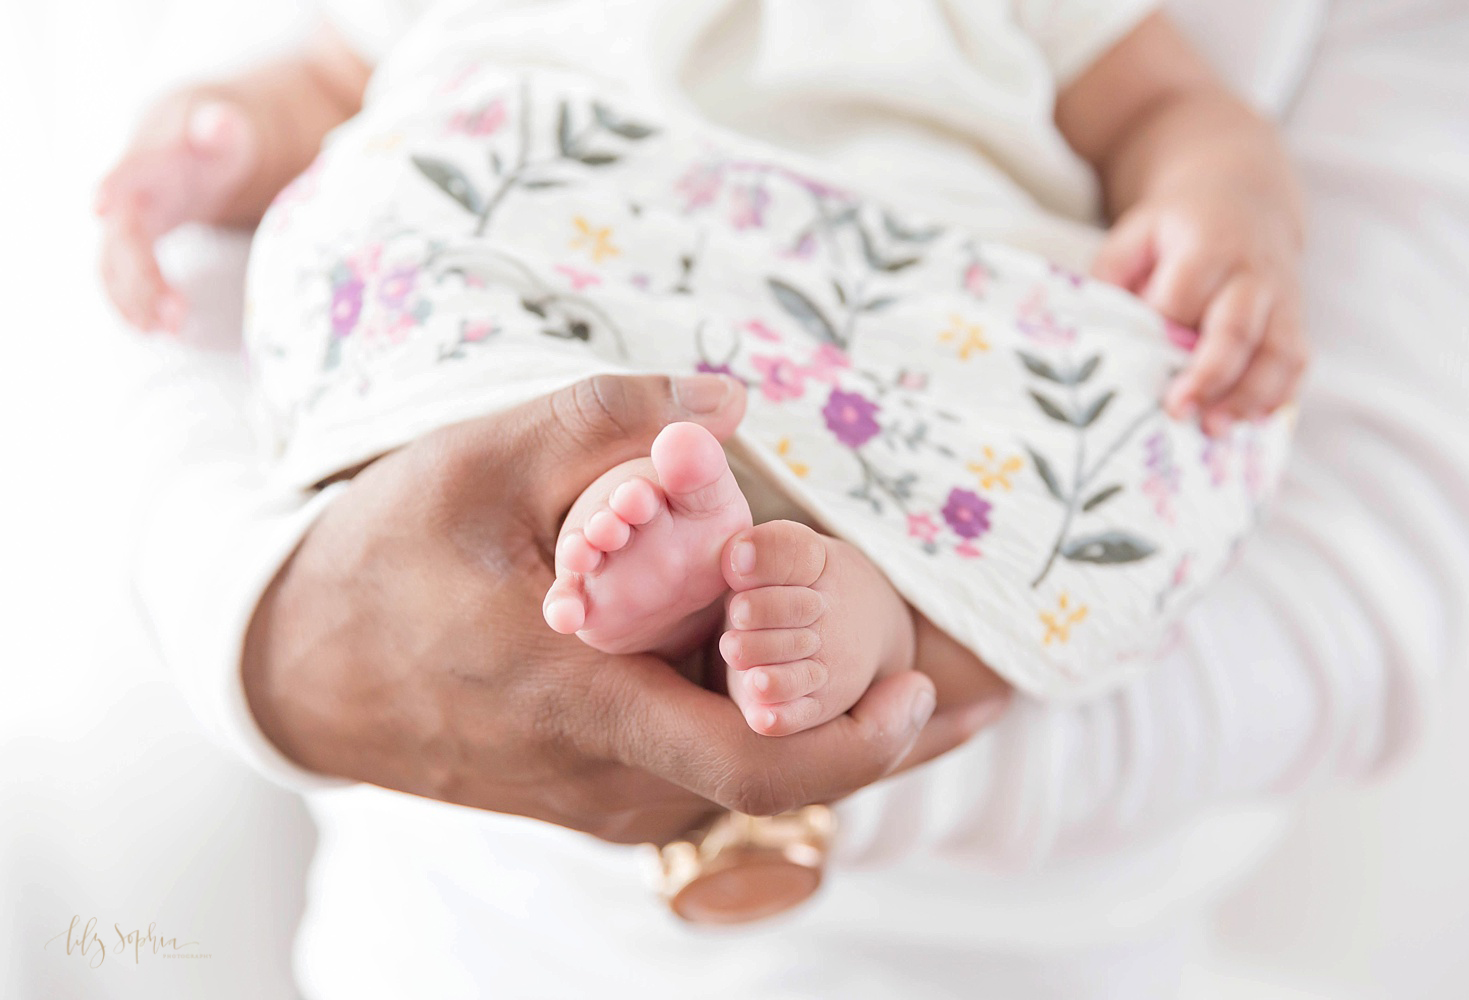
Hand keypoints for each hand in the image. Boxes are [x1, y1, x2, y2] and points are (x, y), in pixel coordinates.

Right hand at [96, 91, 260, 332]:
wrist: (190, 141)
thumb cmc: (214, 139)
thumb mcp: (227, 132)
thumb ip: (222, 129)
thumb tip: (219, 121)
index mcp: (153, 160)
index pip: (129, 170)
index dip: (114, 184)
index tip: (99, 205)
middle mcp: (131, 192)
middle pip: (123, 236)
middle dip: (141, 275)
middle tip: (172, 315)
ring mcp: (128, 220)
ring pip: (116, 263)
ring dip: (134, 298)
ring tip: (163, 329)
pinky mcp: (134, 243)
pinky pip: (122, 276)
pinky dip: (132, 302)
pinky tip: (150, 328)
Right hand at [242, 374, 1003, 844]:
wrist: (303, 665)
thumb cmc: (385, 559)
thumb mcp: (478, 463)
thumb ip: (605, 420)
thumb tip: (729, 404)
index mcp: (587, 703)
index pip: (761, 766)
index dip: (863, 744)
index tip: (929, 687)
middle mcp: (609, 777)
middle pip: (776, 763)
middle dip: (848, 698)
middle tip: (895, 622)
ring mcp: (603, 796)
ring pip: (742, 763)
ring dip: (798, 698)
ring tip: (822, 618)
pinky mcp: (596, 792)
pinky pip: (703, 761)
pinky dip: (749, 708)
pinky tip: (748, 643)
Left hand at [1092, 184, 1307, 434]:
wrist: (1244, 201)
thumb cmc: (1175, 231)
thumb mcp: (1135, 234)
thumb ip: (1112, 275)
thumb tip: (1098, 329)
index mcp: (1206, 248)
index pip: (1181, 299)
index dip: (1159, 333)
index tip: (1134, 366)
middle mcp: (1251, 275)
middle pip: (1236, 330)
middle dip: (1209, 376)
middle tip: (1178, 412)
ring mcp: (1281, 300)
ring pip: (1278, 353)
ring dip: (1248, 398)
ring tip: (1214, 430)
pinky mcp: (1296, 322)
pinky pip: (1297, 364)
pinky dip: (1277, 397)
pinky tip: (1249, 423)